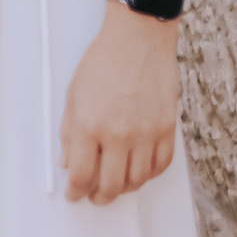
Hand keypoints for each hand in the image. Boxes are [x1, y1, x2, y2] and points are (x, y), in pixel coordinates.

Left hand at [60, 3, 179, 204]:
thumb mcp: (73, 95)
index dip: (76, 191)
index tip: (74, 194)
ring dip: (125, 189)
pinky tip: (140, 171)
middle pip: (111, 185)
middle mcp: (118, 134)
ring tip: (116, 187)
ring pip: (138, 180)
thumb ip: (70, 132)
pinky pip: (161, 165)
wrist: (137, 39)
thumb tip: (69, 161)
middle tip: (95, 197)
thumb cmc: (104, 60)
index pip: (81, 174)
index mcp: (89, 125)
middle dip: (100, 196)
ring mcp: (146, 133)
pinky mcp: (167, 129)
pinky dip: (150, 174)